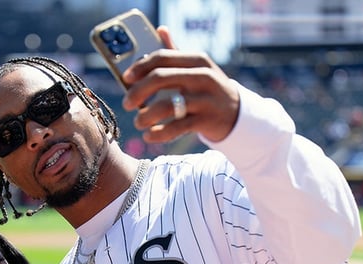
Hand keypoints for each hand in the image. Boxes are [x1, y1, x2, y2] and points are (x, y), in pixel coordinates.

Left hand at [120, 26, 239, 143]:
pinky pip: (175, 128)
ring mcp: (205, 99)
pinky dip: (158, 133)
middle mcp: (202, 77)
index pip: (162, 57)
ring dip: (145, 117)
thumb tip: (161, 29)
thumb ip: (177, 52)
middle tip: (126, 103)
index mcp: (197, 60)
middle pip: (160, 78)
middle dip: (137, 92)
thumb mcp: (197, 67)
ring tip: (139, 122)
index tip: (126, 78)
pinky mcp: (206, 121)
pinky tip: (149, 135)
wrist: (237, 113)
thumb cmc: (207, 88)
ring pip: (166, 106)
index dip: (139, 67)